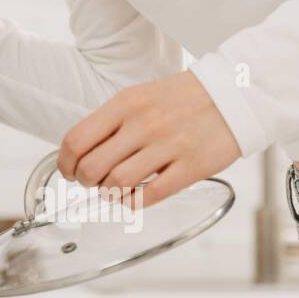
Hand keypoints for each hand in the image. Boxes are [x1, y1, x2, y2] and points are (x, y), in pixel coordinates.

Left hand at [57, 70, 241, 207]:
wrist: (233, 94)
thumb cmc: (181, 98)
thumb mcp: (139, 96)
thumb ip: (110, 122)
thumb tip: (80, 152)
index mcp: (125, 104)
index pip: (76, 140)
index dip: (65, 163)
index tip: (69, 171)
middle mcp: (143, 124)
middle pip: (92, 167)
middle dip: (85, 181)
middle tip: (92, 182)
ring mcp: (168, 146)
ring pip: (118, 184)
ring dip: (109, 193)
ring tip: (115, 189)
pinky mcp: (192, 166)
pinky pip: (151, 195)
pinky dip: (134, 203)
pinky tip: (134, 198)